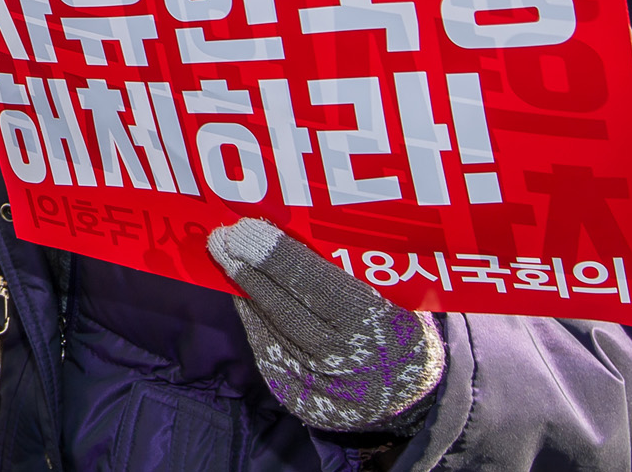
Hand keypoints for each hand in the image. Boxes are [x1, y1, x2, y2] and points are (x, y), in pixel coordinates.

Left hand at [209, 218, 443, 434]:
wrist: (410, 398)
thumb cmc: (401, 328)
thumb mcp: (394, 294)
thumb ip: (348, 269)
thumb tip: (288, 229)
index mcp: (379, 326)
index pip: (319, 287)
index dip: (278, 258)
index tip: (245, 228)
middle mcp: (348, 361)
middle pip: (286, 310)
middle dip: (249, 272)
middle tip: (222, 238)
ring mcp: (321, 387)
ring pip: (270, 331)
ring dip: (245, 293)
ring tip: (225, 259)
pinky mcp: (300, 402)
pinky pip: (268, 352)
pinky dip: (254, 321)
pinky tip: (244, 295)